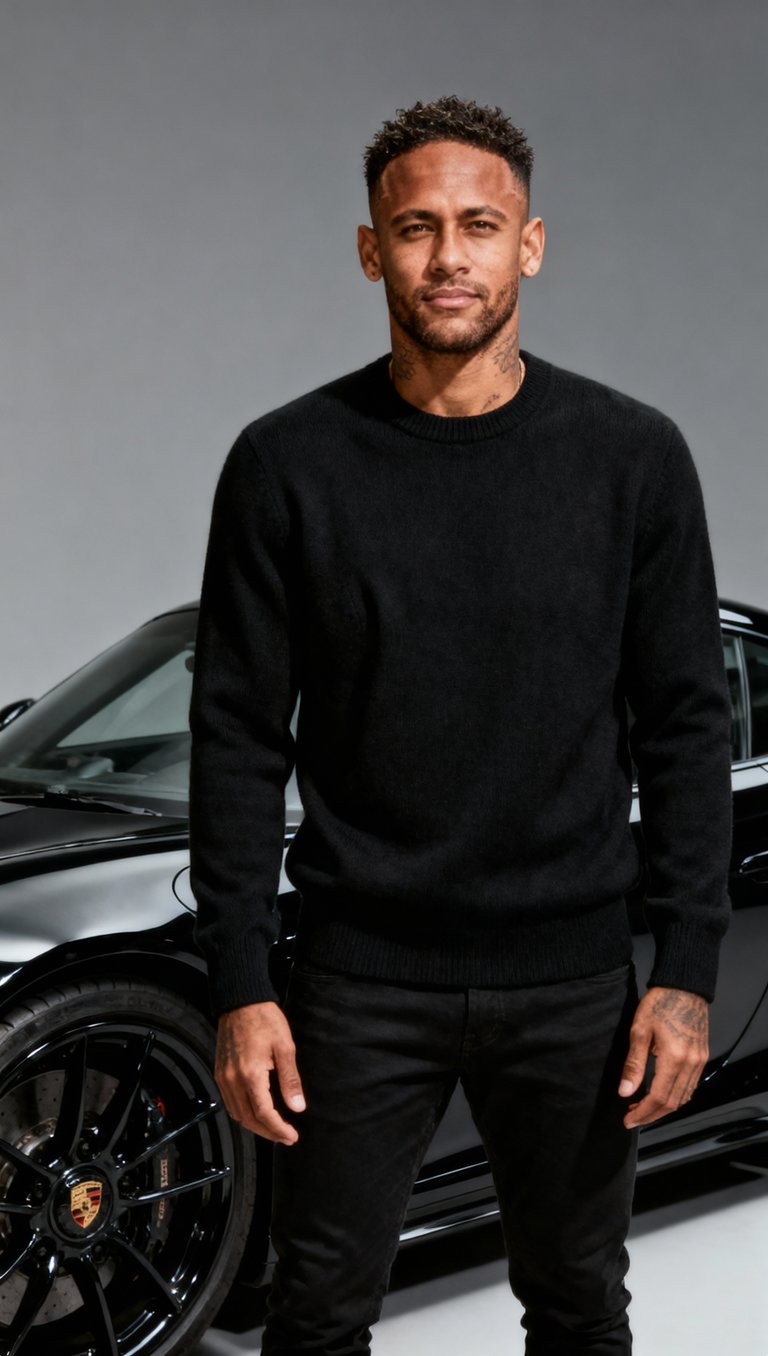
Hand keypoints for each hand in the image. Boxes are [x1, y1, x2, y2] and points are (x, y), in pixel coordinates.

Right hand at [215, 1001, 305, 1144]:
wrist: (240, 1001)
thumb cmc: (264, 1020)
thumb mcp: (285, 1047)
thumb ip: (290, 1080)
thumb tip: (298, 1107)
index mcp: (250, 1075)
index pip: (264, 1114)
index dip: (279, 1129)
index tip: (292, 1136)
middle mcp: (232, 1080)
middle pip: (248, 1119)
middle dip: (268, 1132)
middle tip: (286, 1137)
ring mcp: (223, 1077)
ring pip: (237, 1114)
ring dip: (255, 1126)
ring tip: (274, 1129)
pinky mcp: (220, 1072)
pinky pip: (229, 1102)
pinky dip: (243, 1114)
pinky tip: (256, 1113)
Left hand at [618, 986, 708, 1128]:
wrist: (684, 986)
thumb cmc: (659, 1003)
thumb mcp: (639, 1031)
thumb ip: (633, 1065)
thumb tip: (624, 1092)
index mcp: (674, 1059)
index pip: (658, 1097)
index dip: (642, 1113)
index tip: (627, 1120)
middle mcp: (691, 1064)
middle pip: (673, 1103)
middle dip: (652, 1115)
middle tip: (632, 1118)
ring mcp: (699, 1061)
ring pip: (683, 1097)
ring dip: (664, 1107)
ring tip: (642, 1108)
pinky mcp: (702, 1057)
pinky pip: (690, 1086)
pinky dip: (676, 1096)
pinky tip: (661, 1094)